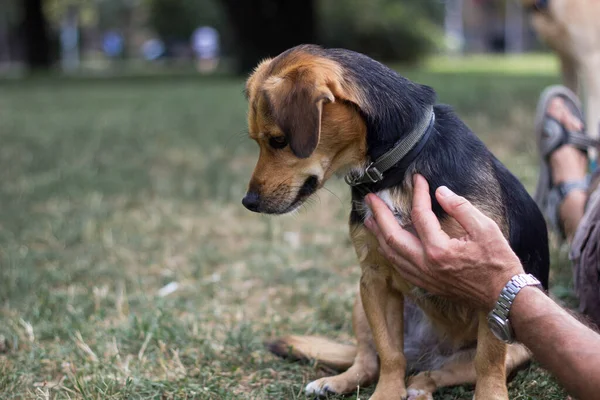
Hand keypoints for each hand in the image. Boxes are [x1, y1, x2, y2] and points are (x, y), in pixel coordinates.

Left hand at [364, 174, 523, 309]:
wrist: (504, 297)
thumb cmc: (498, 263)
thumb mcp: (486, 229)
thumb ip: (460, 208)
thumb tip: (440, 191)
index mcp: (439, 250)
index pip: (420, 215)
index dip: (417, 194)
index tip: (417, 179)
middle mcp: (425, 265)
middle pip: (391, 237)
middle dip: (379, 215)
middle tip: (370, 199)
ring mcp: (423, 277)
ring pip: (391, 254)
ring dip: (378, 234)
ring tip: (369, 218)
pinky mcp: (426, 284)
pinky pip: (398, 266)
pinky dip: (389, 252)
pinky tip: (385, 244)